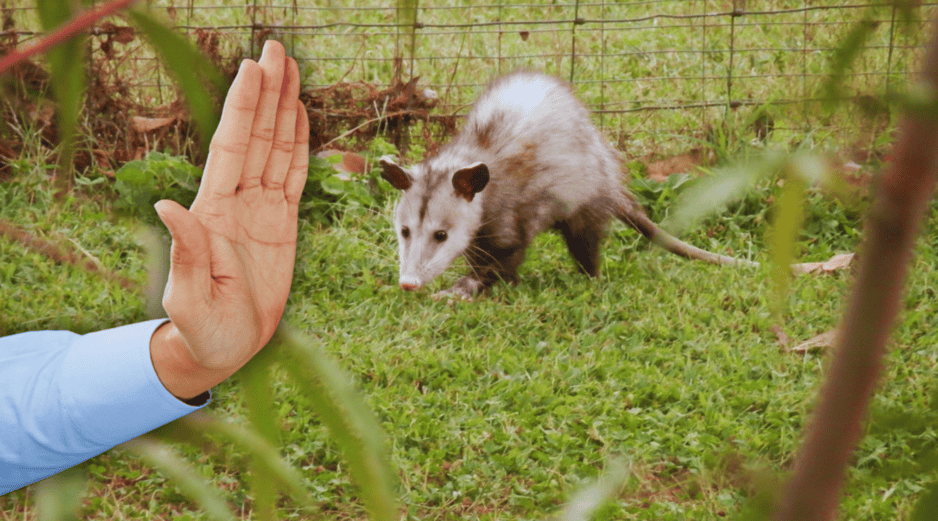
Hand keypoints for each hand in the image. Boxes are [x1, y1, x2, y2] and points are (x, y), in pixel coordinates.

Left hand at [150, 40, 308, 398]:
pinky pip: (293, 176)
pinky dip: (298, 145)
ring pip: (275, 148)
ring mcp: (261, 209)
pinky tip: (299, 117)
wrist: (225, 347)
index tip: (252, 71)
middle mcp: (236, 202)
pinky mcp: (282, 223)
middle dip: (266, 93)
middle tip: (278, 50)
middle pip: (254, 136)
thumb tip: (168, 207)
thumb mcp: (190, 298)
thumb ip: (186, 253)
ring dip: (283, 109)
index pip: (231, 149)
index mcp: (214, 212)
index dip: (243, 110)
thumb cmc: (201, 329)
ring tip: (291, 70)